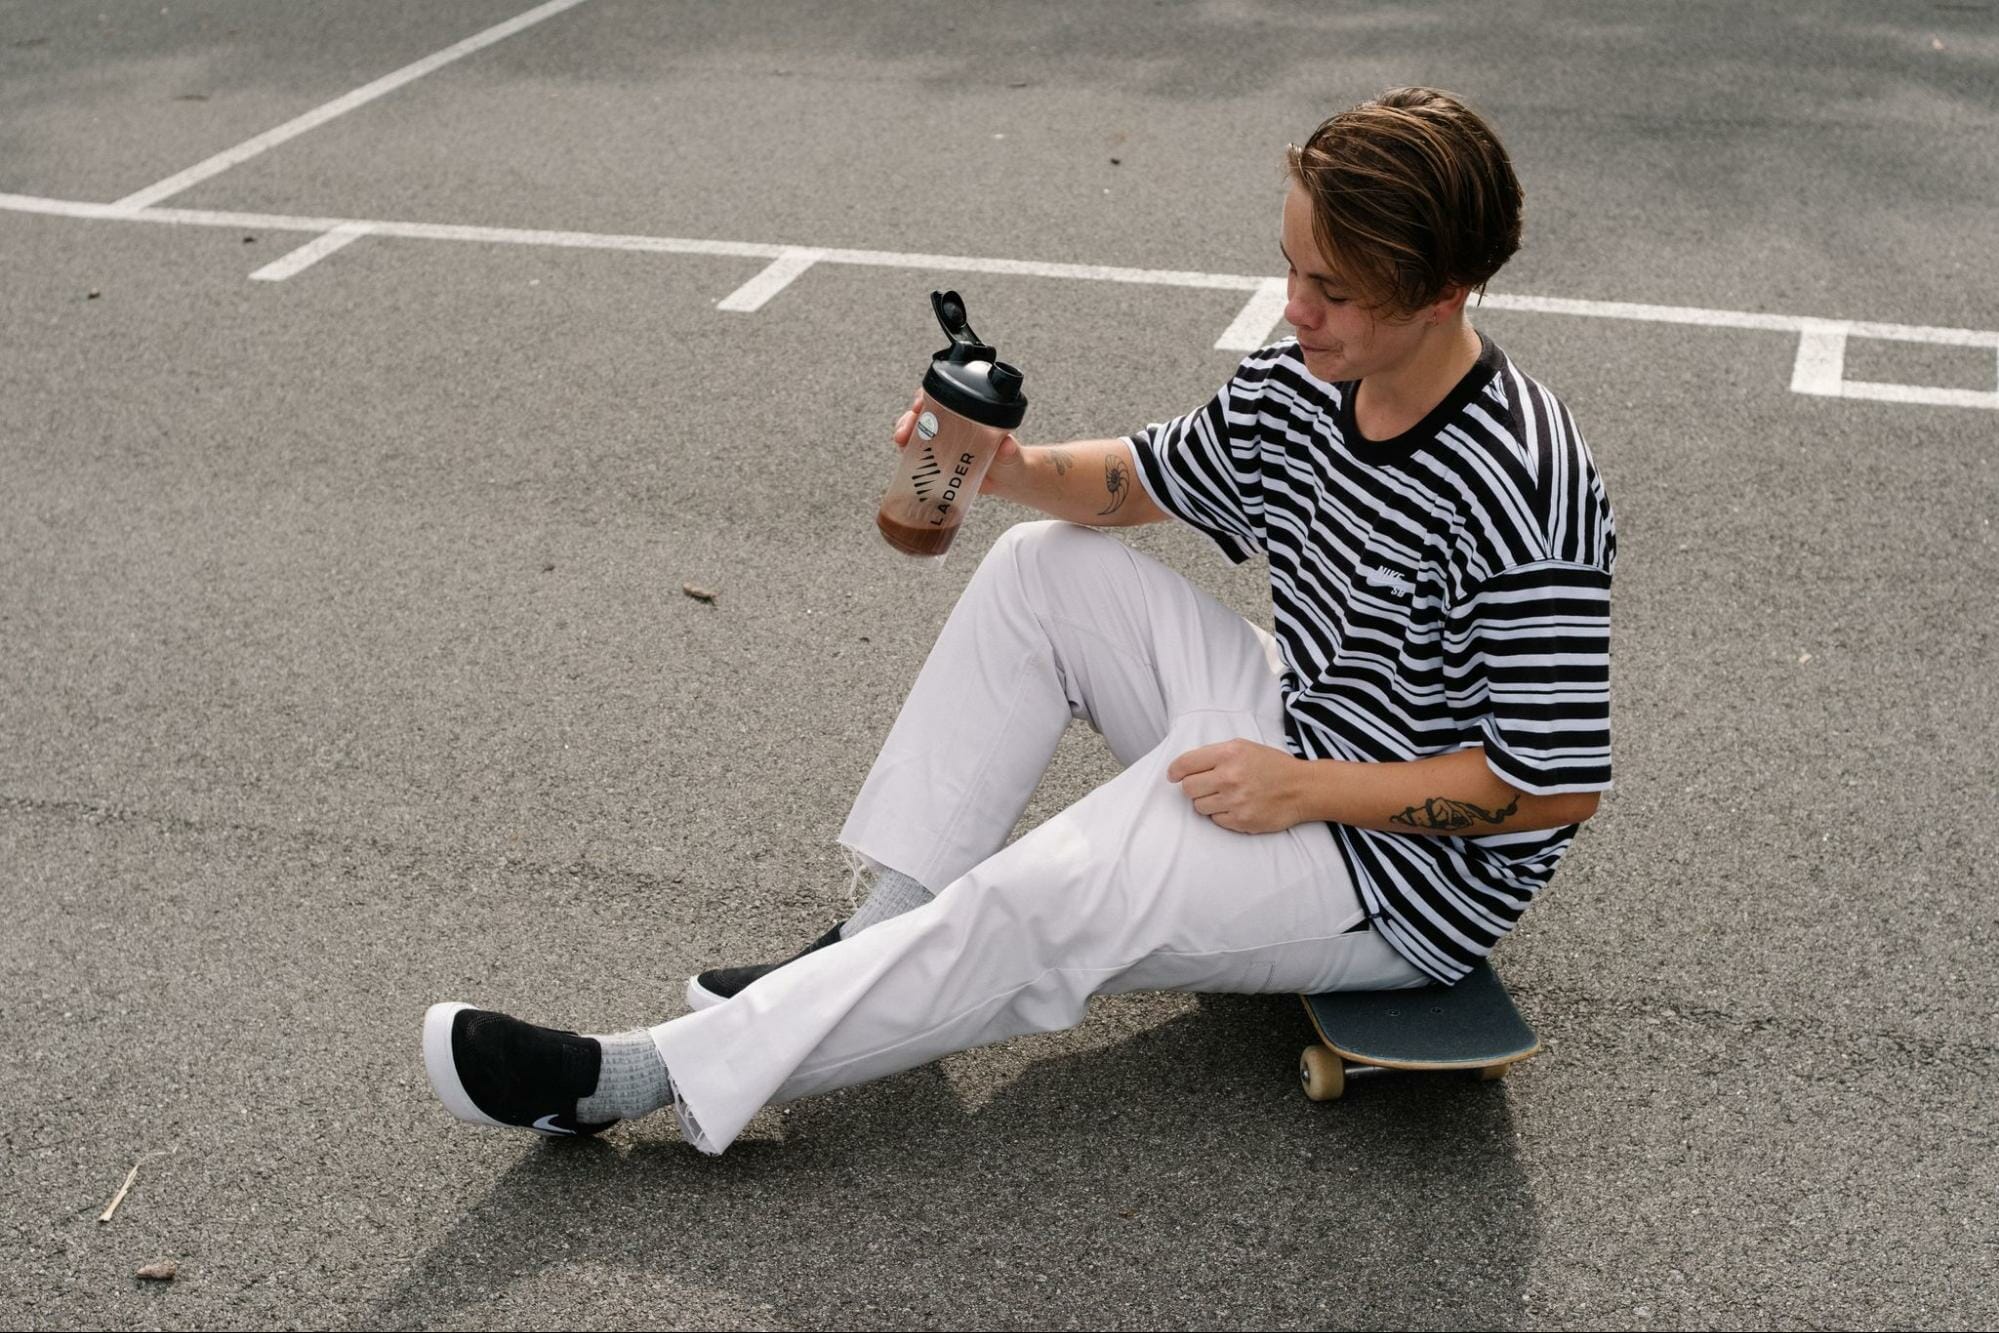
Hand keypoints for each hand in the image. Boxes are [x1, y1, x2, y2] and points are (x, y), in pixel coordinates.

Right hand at [893, 394, 1021, 495]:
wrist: (1006, 479)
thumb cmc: (1010, 459)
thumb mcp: (1011, 454)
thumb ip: (1009, 450)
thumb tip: (1007, 446)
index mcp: (969, 411)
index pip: (943, 394)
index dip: (928, 395)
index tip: (920, 403)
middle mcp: (952, 422)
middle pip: (924, 411)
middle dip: (910, 417)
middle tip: (906, 431)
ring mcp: (941, 439)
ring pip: (915, 429)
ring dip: (904, 432)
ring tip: (901, 442)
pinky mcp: (936, 457)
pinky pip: (915, 450)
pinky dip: (906, 450)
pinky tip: (904, 454)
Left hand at [1166, 738, 1308, 834]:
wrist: (1302, 788)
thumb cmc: (1272, 766)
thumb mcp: (1244, 748)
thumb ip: (1215, 755)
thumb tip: (1184, 768)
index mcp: (1228, 754)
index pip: (1185, 764)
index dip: (1175, 771)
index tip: (1173, 775)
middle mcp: (1229, 777)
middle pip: (1188, 788)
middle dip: (1194, 787)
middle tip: (1207, 786)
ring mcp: (1234, 801)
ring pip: (1198, 806)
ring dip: (1207, 802)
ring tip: (1226, 796)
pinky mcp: (1241, 821)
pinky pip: (1215, 820)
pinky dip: (1221, 814)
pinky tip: (1236, 806)